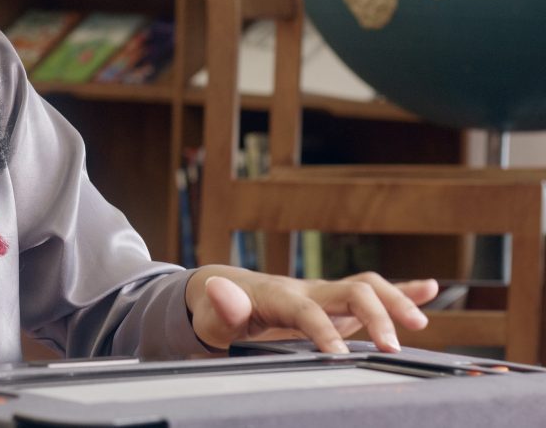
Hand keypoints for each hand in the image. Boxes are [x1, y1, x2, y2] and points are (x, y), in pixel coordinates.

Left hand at [185, 265, 437, 353]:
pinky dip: (402, 288)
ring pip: (366, 287)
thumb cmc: (221, 312)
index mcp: (279, 296)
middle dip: (375, 315)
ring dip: (396, 300)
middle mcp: (307, 290)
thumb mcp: (214, 316)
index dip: (323, 332)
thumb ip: (221, 306)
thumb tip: (218, 288)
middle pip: (350, 291)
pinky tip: (431, 289)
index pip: (307, 311)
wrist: (226, 295)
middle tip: (392, 349)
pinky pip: (370, 291)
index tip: (339, 358)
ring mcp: (325, 294)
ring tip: (419, 324)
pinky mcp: (336, 303)